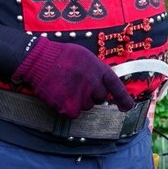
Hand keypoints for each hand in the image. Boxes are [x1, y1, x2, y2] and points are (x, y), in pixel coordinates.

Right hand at [13, 37, 133, 118]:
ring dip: (79, 100)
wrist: (40, 60)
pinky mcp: (69, 106)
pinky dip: (67, 107)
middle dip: (92, 94)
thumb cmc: (62, 56)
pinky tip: (60, 94)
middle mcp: (93, 83)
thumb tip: (102, 83)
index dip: (123, 97)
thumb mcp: (85, 56)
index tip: (127, 107)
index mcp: (99, 69)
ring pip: (86, 106)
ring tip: (66, 86)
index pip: (116, 85)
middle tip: (78, 84)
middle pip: (100, 98)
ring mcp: (81, 96)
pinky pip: (74, 113)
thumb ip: (96, 70)